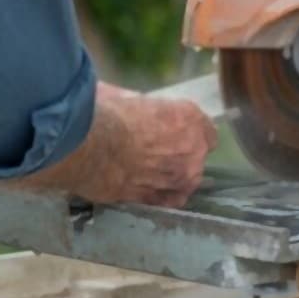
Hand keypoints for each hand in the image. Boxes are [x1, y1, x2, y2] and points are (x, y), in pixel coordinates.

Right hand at [19, 95, 216, 207]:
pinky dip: (164, 195)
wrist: (92, 146)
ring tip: (150, 171)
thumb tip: (141, 111)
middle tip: (156, 150)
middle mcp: (193, 149)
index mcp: (190, 118)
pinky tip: (151, 190)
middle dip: (182, 153)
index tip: (178, 133)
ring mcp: (180, 177)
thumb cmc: (108, 114)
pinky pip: (171, 199)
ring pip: (188, 179)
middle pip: (198, 155)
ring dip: (174, 175)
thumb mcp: (131, 97)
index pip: (207, 130)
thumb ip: (148, 109)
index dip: (191, 132)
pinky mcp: (161, 198)